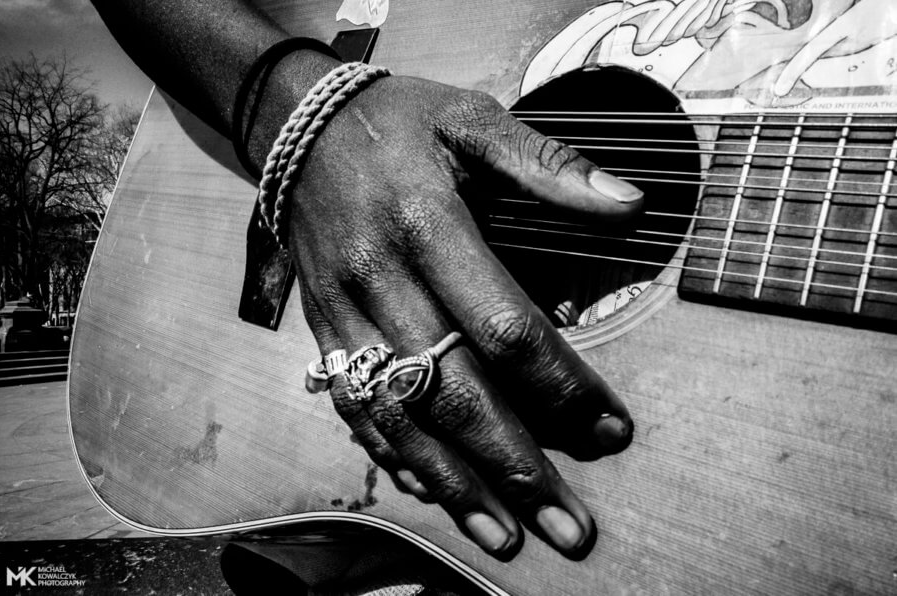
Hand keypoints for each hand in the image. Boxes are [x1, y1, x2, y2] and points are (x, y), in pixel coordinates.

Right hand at [288, 75, 641, 558]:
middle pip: (452, 391)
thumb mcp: (473, 120)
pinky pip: (355, 406)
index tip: (612, 430)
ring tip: (507, 537)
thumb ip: (549, 167)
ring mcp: (344, 312)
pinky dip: (394, 457)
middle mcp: (379, 280)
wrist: (296, 127)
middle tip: (571, 529)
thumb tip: (630, 207)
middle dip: (516, 466)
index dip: (562, 386)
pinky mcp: (323, 330)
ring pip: (399, 416)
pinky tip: (434, 494)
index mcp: (425, 224)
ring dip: (455, 485)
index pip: (503, 325)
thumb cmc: (397, 122)